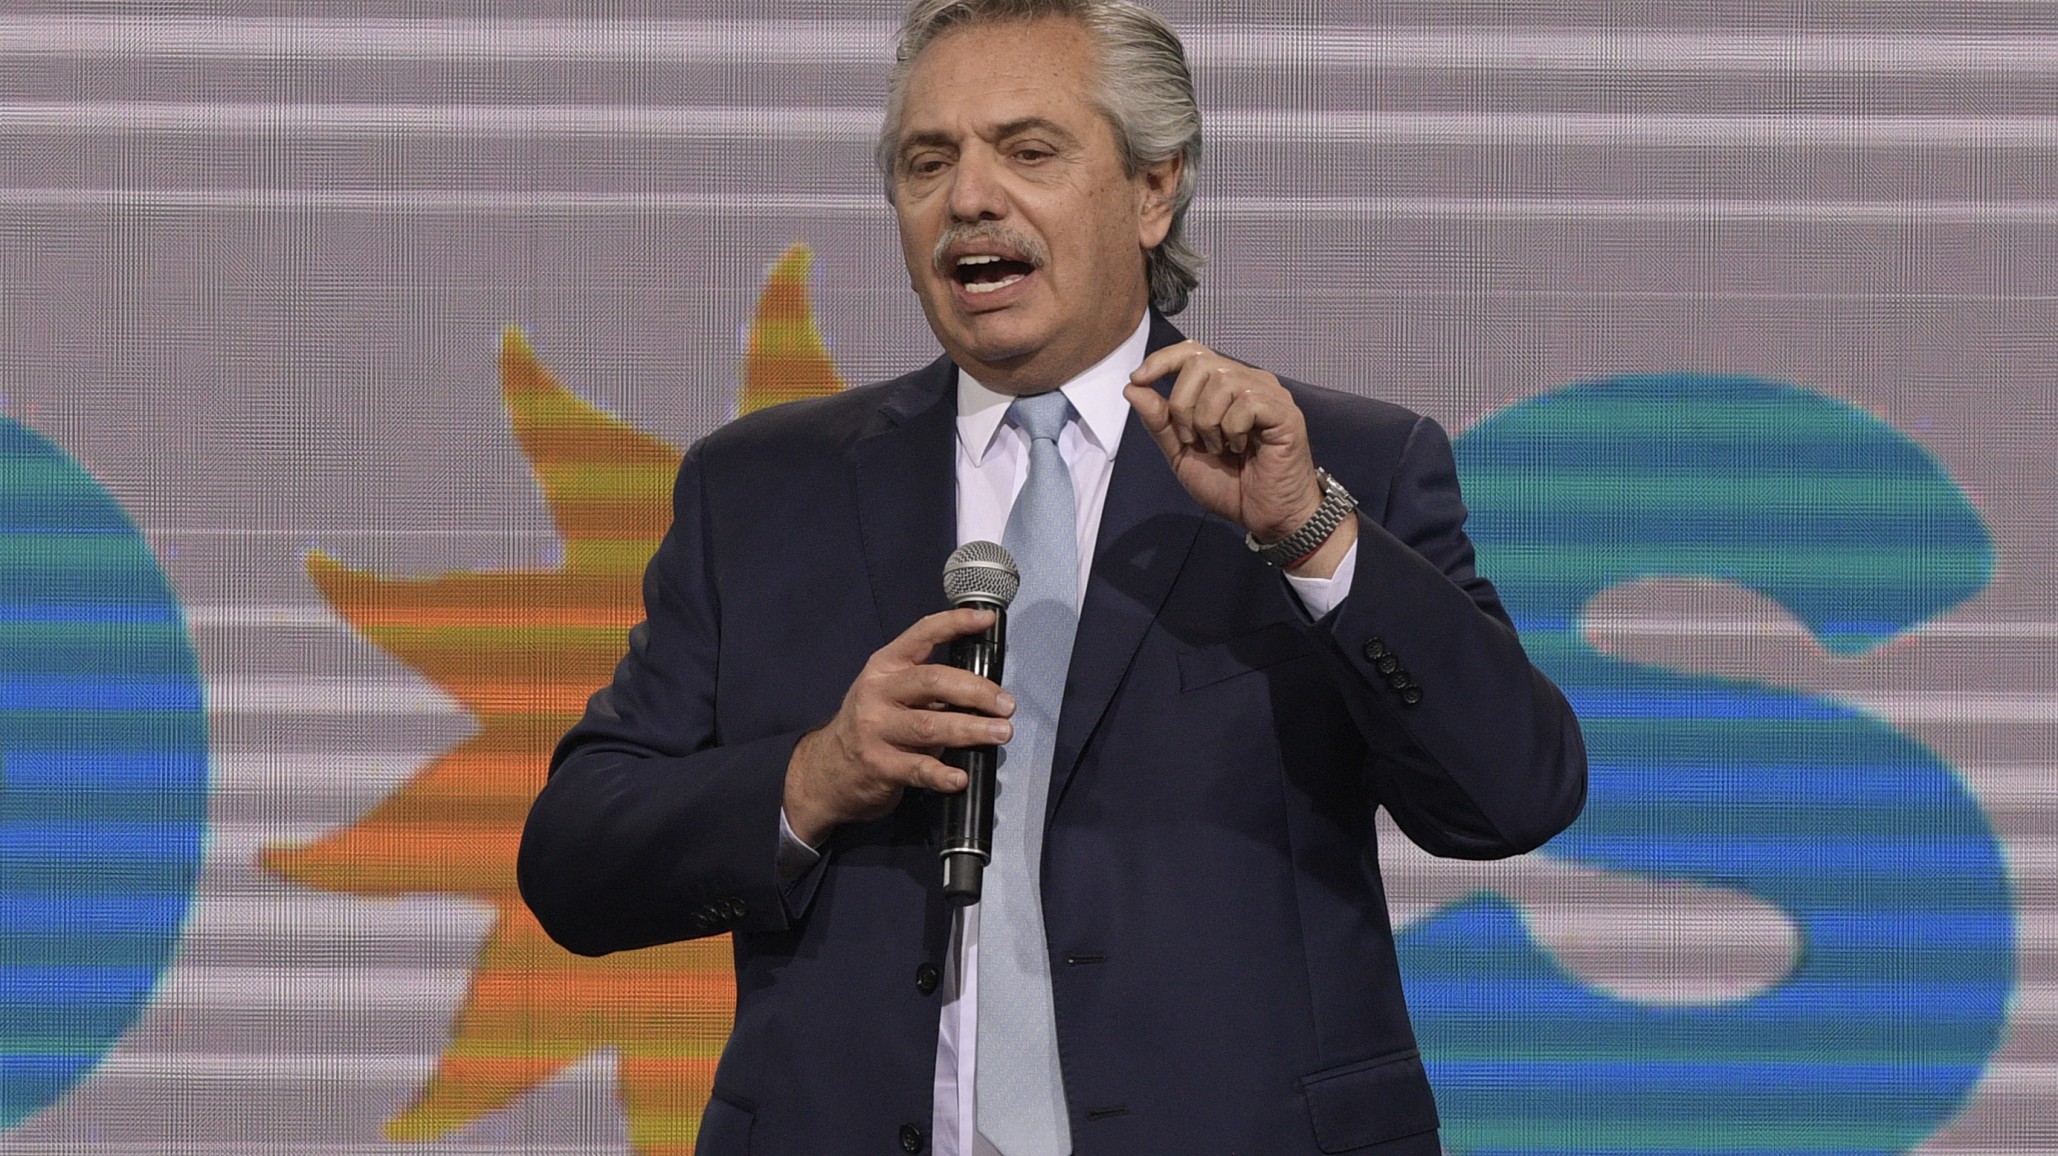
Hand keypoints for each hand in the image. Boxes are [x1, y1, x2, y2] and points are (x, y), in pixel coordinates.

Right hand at [784, 608, 1015, 846]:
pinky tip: (960, 778)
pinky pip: (918, 769)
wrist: (826, 770)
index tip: (985, 620)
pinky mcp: (879, 765)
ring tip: (1000, 733)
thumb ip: (927, 687)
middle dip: (976, 691)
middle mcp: (877, 693)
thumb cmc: (871, 726)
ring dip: (972, 729)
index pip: (921, 634)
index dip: (955, 623)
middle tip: (1006, 704)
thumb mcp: (888, 693)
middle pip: (933, 682)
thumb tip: (983, 689)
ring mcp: (876, 730)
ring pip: (931, 726)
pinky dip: (943, 775)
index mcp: (884, 667)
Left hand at [1124, 342, 1355, 575]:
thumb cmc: (1230, 485)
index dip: (1162, 359)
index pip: (1191, 352)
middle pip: (1200, 364)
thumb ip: (1159, 422)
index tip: (1138, 379)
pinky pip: (1246, 402)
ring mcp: (1268, 394)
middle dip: (1183, 404)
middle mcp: (1247, 381)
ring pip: (1222, 381)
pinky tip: (1241, 448)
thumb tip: (1132, 388)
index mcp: (1223, 386)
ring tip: (1220, 448)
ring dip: (1208, 422)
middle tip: (1193, 438)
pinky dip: (1233, 429)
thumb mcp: (1182, 454)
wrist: (1265, 516)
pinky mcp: (1284, 411)